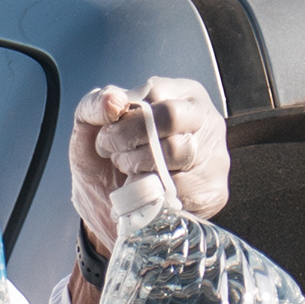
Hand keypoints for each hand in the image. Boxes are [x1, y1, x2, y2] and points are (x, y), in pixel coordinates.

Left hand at [68, 75, 232, 250]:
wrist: (110, 211)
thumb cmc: (105, 163)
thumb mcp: (90, 128)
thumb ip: (95, 105)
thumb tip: (114, 102)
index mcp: (180, 95)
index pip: (156, 92)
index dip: (125, 117)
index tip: (108, 132)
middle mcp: (205, 120)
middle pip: (171, 116)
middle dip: (130, 138)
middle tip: (115, 155)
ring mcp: (214, 156)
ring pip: (176, 152)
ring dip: (139, 166)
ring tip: (128, 173)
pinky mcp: (213, 191)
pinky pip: (182, 189)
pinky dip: (153, 195)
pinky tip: (145, 194)